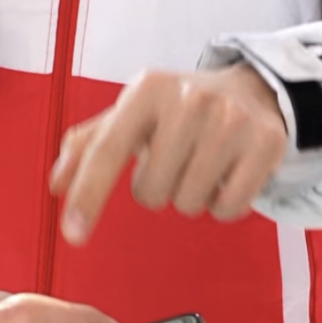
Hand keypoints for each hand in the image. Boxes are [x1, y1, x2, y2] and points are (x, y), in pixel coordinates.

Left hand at [49, 65, 287, 245]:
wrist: (251, 90)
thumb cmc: (180, 107)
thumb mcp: (133, 113)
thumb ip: (90, 145)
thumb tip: (57, 185)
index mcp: (147, 89)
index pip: (108, 150)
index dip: (88, 194)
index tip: (73, 233)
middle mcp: (188, 99)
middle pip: (150, 193)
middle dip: (157, 188)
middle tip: (174, 160)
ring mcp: (230, 120)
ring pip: (189, 203)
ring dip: (190, 195)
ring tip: (201, 163)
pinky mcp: (265, 142)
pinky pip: (229, 208)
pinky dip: (224, 204)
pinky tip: (228, 173)